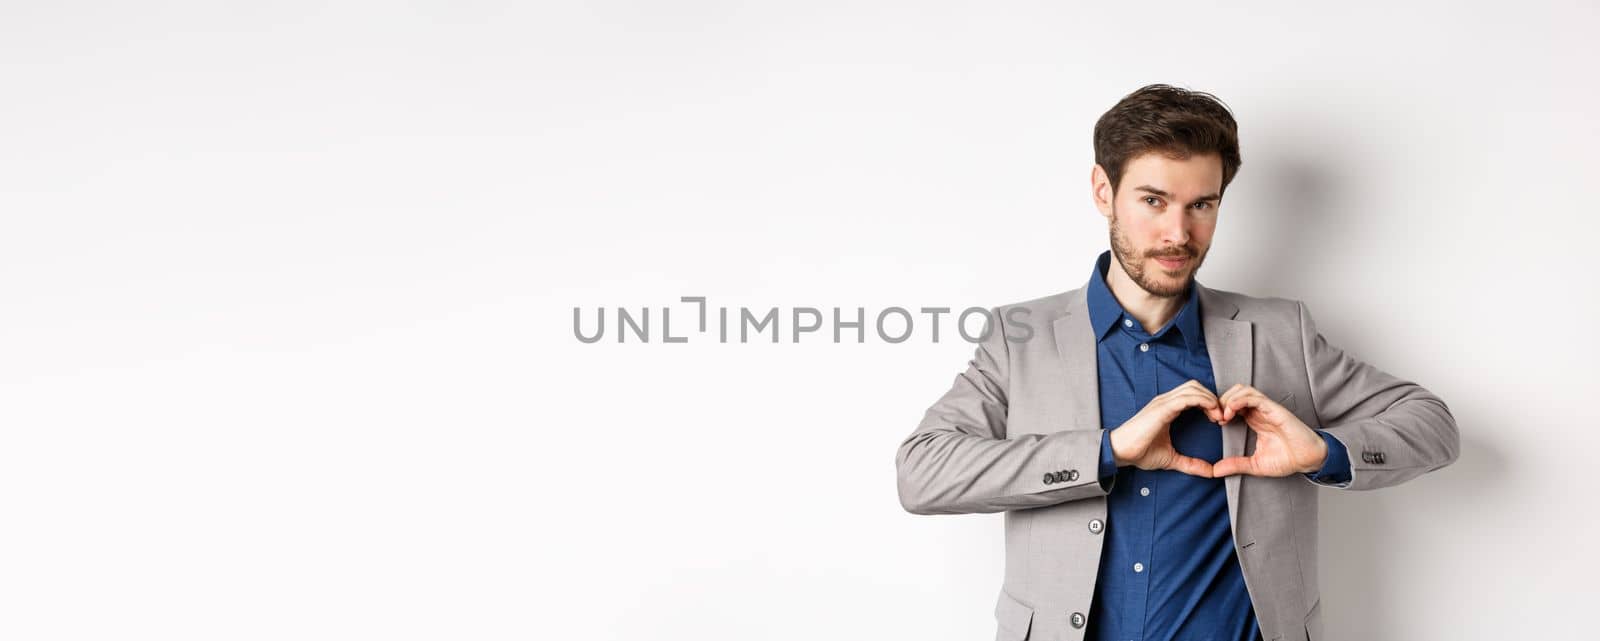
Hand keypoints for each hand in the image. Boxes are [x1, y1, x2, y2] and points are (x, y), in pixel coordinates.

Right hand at [1109, 380, 1224, 477]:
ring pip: (1193, 388)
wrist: (1120, 452)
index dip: (1209, 402)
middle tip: (1222, 416)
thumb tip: (1210, 472)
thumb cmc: (1139, 452)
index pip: (1193, 394)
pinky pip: (1187, 398)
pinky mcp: (1162, 409)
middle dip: (1212, 398)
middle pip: (1195, 386)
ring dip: (1210, 399)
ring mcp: (1163, 403)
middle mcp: (1165, 401)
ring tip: (1218, 416)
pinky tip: (1211, 414)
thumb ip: (1190, 463)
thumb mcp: (1171, 459)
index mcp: (1167, 408)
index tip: (1218, 420)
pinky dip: (1203, 402)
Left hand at [1212, 383, 1328, 476]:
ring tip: (1223, 415)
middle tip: (1215, 417)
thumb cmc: (1287, 460)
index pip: (1232, 404)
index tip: (1213, 422)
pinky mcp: (1274, 409)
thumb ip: (1236, 465)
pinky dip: (1238, 400)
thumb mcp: (1255, 465)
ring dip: (1229, 399)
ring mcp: (1267, 409)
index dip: (1220, 409)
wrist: (1308, 460)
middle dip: (1221, 401)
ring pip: (1243, 390)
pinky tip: (1231, 412)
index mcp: (1254, 420)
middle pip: (1235, 392)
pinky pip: (1253, 396)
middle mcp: (1259, 411)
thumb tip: (1215, 471)